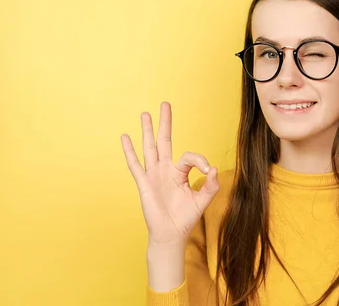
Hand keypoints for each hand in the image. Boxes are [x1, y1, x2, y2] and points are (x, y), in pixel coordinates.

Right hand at [121, 102, 219, 247]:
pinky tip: (125, 137)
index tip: (207, 170)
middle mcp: (165, 170)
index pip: (189, 156)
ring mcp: (153, 175)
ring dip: (148, 131)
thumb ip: (211, 186)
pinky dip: (129, 151)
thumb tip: (213, 169)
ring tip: (145, 114)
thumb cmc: (185, 218)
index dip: (199, 160)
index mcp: (180, 172)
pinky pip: (135, 164)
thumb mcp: (202, 201)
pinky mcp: (144, 183)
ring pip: (150, 148)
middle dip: (165, 123)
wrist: (171, 234)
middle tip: (165, 104)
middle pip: (165, 141)